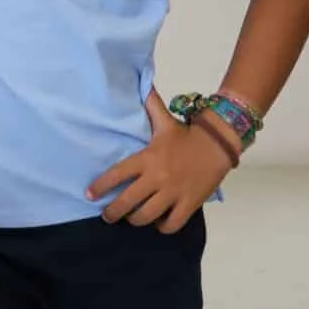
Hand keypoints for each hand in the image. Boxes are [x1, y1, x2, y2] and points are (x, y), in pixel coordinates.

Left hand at [89, 94, 233, 231]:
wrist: (219, 144)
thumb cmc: (186, 134)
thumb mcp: (163, 120)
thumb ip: (148, 105)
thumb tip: (139, 82)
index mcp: (146, 158)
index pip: (116, 175)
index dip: (100, 186)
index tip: (89, 194)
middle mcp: (157, 178)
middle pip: (128, 202)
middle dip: (112, 212)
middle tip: (106, 216)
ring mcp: (174, 193)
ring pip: (147, 215)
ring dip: (135, 220)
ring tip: (130, 219)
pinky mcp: (190, 204)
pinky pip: (172, 223)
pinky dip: (162, 226)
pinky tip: (158, 222)